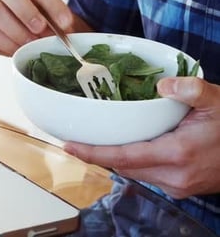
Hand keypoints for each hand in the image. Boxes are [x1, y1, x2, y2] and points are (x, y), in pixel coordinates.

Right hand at [0, 0, 91, 56]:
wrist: (22, 23)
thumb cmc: (39, 13)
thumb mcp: (51, 11)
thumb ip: (57, 18)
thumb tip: (64, 33)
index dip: (52, 4)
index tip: (65, 23)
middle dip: (25, 11)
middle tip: (40, 28)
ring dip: (16, 30)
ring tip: (31, 43)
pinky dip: (7, 44)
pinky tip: (20, 49)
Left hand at [63, 77, 219, 198]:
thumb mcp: (218, 100)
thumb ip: (191, 89)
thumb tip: (162, 85)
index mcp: (177, 154)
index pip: (123, 157)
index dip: (92, 153)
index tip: (69, 146)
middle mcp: (174, 176)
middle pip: (123, 166)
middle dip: (99, 154)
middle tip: (78, 139)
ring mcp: (177, 186)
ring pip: (133, 172)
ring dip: (116, 158)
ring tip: (99, 141)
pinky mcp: (180, 188)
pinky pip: (147, 174)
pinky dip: (133, 161)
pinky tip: (129, 146)